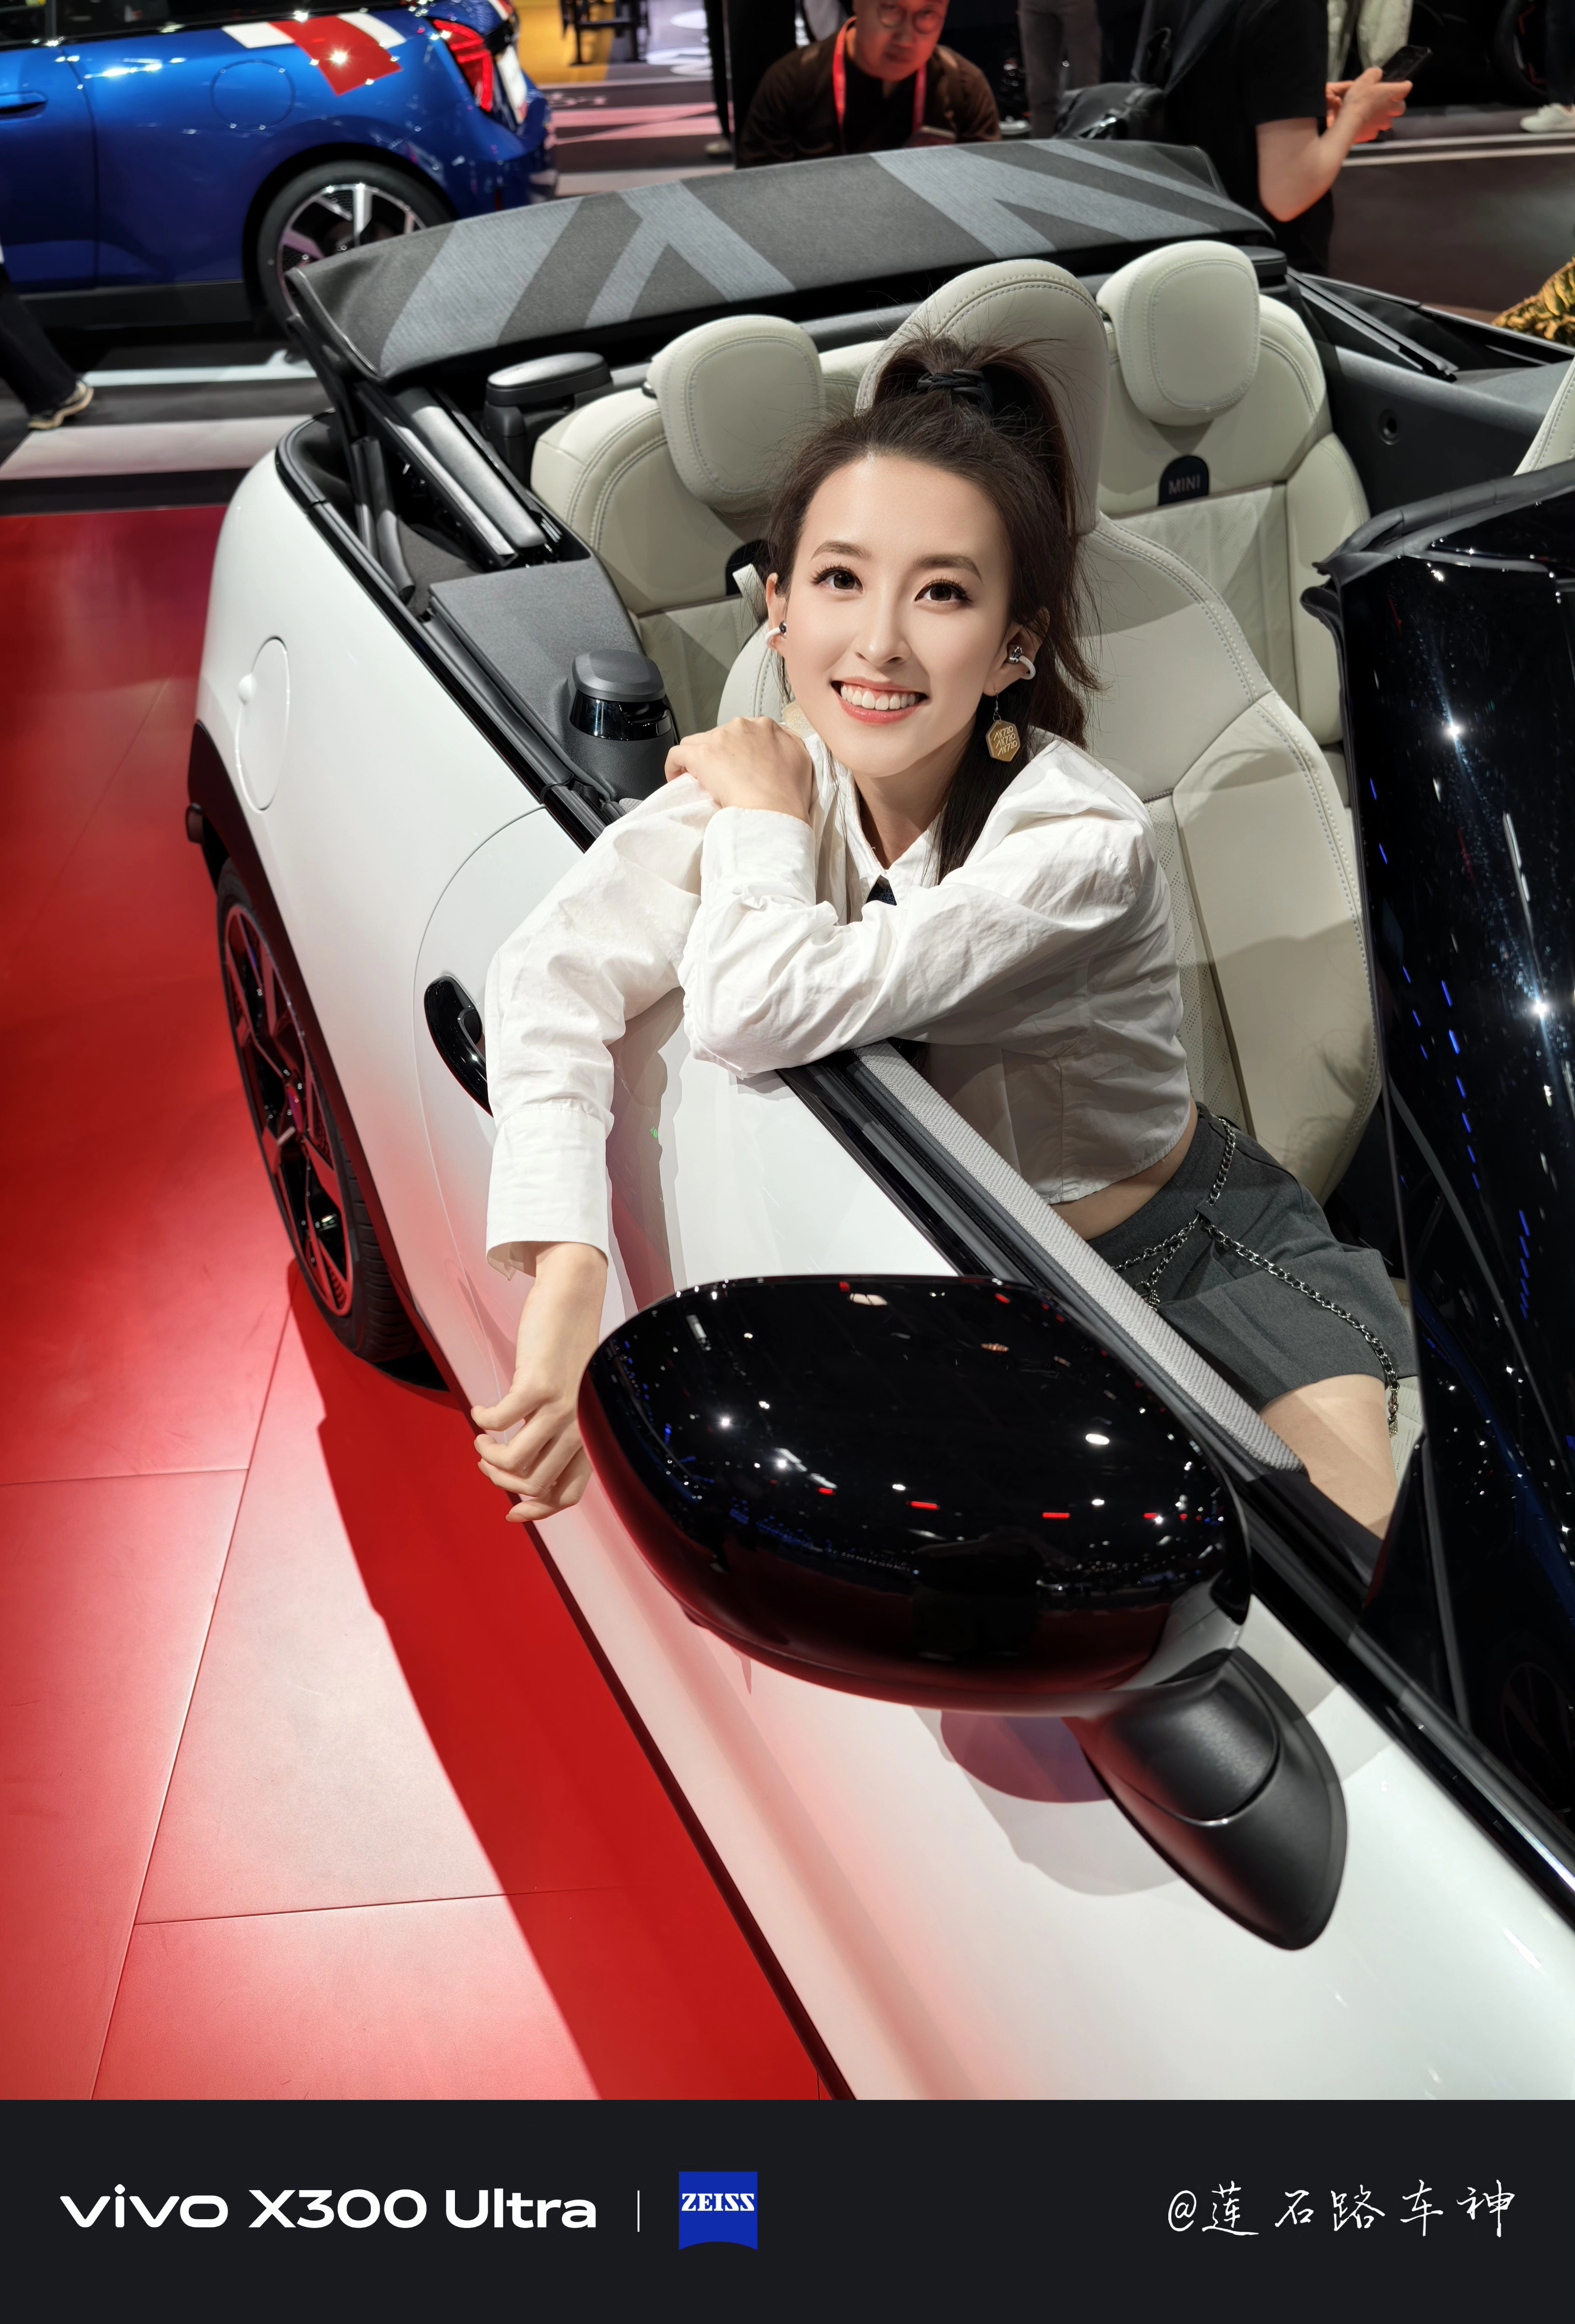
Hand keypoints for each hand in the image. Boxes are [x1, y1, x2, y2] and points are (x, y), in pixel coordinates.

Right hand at [470, 1240, 607, 1522]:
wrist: (573, 1299)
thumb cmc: (568, 1350)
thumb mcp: (571, 1399)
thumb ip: (557, 1432)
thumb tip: (524, 1467)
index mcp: (590, 1436)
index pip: (566, 1495)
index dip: (535, 1511)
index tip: (510, 1511)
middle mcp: (581, 1428)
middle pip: (534, 1485)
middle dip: (500, 1480)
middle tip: (485, 1459)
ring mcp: (562, 1409)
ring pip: (516, 1463)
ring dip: (488, 1455)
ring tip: (482, 1438)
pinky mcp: (539, 1387)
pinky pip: (499, 1422)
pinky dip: (482, 1420)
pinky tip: (481, 1410)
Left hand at [665, 716, 813, 821]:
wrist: (776, 811)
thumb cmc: (789, 796)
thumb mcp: (802, 761)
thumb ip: (789, 746)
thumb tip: (779, 748)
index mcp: (767, 727)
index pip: (745, 731)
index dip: (739, 749)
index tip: (737, 764)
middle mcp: (744, 726)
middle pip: (721, 735)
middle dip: (719, 753)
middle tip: (722, 776)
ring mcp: (721, 738)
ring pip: (698, 742)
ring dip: (697, 758)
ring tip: (699, 779)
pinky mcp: (702, 755)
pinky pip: (678, 754)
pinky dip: (675, 766)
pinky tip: (676, 778)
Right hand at [1327, 67, 1407, 141]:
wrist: (1349, 122)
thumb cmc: (1359, 98)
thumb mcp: (1365, 79)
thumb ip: (1374, 73)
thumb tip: (1378, 74)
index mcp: (1390, 93)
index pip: (1406, 88)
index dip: (1405, 86)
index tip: (1403, 85)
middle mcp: (1390, 109)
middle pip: (1401, 107)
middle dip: (1397, 105)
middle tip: (1388, 102)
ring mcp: (1382, 123)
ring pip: (1388, 121)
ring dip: (1383, 118)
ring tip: (1373, 115)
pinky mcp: (1373, 134)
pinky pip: (1375, 130)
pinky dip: (1371, 127)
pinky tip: (1363, 124)